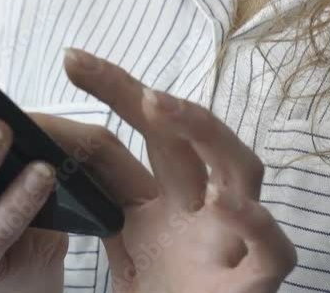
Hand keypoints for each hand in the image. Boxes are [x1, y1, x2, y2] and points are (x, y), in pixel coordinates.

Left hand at [63, 49, 296, 292]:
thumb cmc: (160, 290)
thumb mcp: (121, 234)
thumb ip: (99, 190)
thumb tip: (57, 137)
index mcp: (174, 195)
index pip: (151, 129)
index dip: (117, 89)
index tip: (72, 59)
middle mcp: (207, 208)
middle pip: (198, 137)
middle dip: (164, 100)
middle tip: (126, 80)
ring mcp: (233, 243)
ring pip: (244, 171)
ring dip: (207, 134)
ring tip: (162, 108)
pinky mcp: (252, 285)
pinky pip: (272, 248)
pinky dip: (254, 223)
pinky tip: (224, 203)